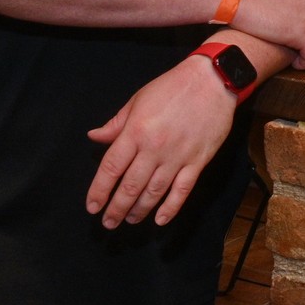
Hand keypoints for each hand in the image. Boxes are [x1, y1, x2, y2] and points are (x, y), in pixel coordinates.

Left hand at [86, 56, 234, 228]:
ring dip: (140, 210)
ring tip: (130, 221)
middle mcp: (154, 148)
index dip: (99, 191)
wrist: (212, 80)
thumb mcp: (138, 100)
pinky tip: (160, 220)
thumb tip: (94, 137)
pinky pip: (182, 190)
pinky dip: (171, 207)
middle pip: (130, 186)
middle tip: (108, 223)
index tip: (92, 207)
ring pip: (154, 191)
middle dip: (117, 208)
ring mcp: (177, 156)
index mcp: (136, 131)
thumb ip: (116, 123)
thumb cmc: (172, 87)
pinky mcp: (198, 161)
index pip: (111, 168)